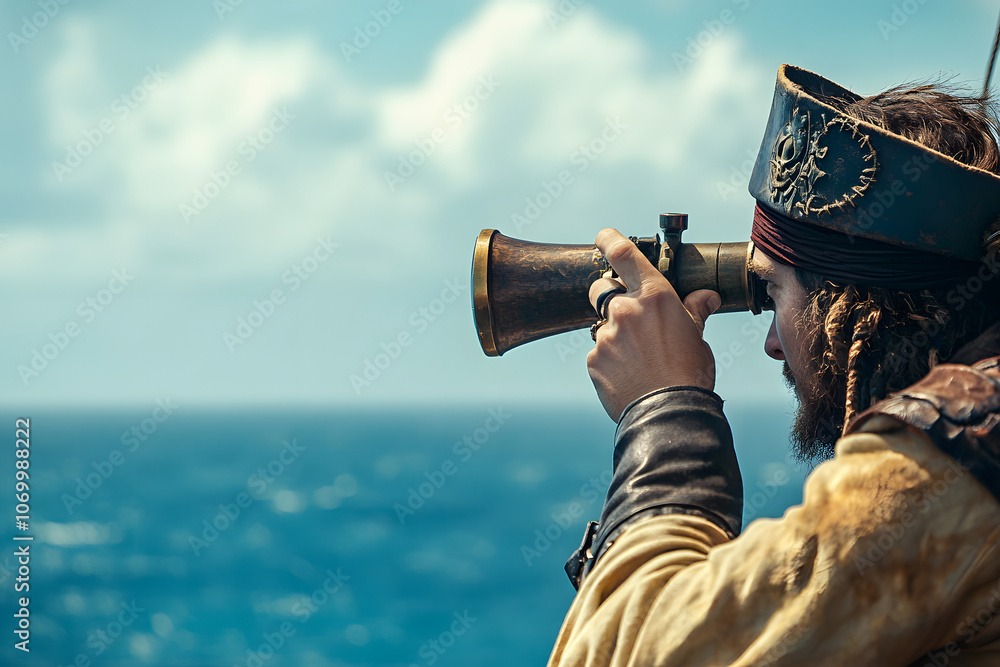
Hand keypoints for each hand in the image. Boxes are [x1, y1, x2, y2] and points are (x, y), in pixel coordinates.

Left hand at [587, 228, 720, 421]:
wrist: (669, 413)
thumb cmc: (689, 374)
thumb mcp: (697, 337)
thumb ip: (695, 311)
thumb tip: (707, 296)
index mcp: (654, 297)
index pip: (624, 255)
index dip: (610, 240)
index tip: (603, 236)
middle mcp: (625, 310)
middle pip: (601, 289)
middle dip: (608, 295)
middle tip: (627, 316)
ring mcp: (606, 334)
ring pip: (602, 326)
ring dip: (615, 335)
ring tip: (639, 359)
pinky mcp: (594, 359)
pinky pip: (598, 353)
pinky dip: (610, 360)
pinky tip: (629, 375)